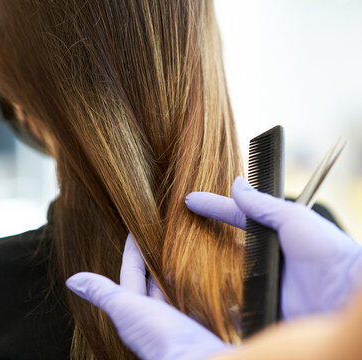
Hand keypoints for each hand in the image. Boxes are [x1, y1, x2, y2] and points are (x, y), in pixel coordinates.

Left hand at [66, 234, 230, 359]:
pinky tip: (210, 270)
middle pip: (156, 279)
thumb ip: (102, 293)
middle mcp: (160, 315)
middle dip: (158, 257)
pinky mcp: (206, 321)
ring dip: (182, 268)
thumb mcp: (126, 308)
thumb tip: (71, 280)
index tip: (134, 228)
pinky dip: (205, 283)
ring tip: (186, 244)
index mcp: (138, 310)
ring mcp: (184, 318)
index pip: (132, 273)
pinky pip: (205, 296)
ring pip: (180, 286)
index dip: (133, 250)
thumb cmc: (158, 337)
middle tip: (161, 231)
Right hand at [185, 176, 361, 318]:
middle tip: (177, 231)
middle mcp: (267, 257)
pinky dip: (217, 300)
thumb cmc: (328, 252)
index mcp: (275, 233)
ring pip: (225, 274)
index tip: (189, 200)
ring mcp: (264, 283)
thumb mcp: (295, 219)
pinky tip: (197, 293)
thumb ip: (263, 204)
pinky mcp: (263, 307)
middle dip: (202, 238)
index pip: (236, 216)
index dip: (213, 207)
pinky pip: (234, 304)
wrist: (345, 297)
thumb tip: (236, 185)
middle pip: (226, 245)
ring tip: (178, 262)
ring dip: (202, 270)